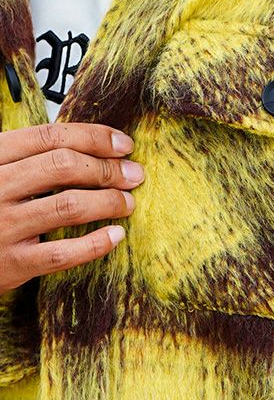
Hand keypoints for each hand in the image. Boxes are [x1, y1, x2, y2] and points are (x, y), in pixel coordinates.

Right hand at [0, 123, 143, 293]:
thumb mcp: (1, 170)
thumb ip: (34, 156)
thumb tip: (98, 144)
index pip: (51, 136)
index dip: (94, 138)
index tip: (124, 145)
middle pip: (64, 166)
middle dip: (108, 169)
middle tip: (134, 175)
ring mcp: (3, 226)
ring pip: (69, 206)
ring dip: (108, 202)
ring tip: (128, 203)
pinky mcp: (12, 263)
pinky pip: (62, 253)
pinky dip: (96, 243)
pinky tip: (115, 235)